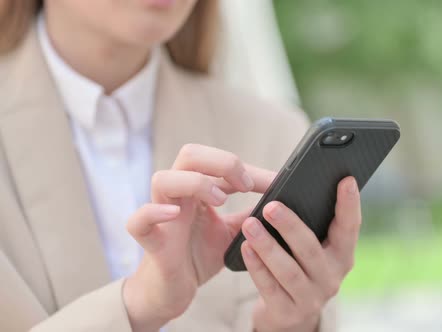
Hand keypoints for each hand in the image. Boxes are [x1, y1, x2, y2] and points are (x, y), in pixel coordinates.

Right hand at [123, 144, 274, 331]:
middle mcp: (178, 196)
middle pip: (189, 154)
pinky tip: (174, 214)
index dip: (247, 168)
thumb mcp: (233, 232)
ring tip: (220, 201)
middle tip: (245, 185)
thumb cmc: (198, 256)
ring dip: (195, 183)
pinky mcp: (150, 241)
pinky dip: (154, 212)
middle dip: (221, 162)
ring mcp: (161, 216)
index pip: (219, 162)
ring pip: (163, 178)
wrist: (174, 291)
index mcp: (198, 191)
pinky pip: (138, 220)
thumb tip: (281, 202)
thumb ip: (251, 215)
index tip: (274, 183)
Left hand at [241, 177, 360, 331]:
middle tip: (271, 206)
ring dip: (268, 246)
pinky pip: (270, 287)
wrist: (288, 314)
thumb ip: (312, 224)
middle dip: (291, 226)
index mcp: (342, 255)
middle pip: (311, 249)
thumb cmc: (298, 266)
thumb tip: (295, 186)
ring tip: (249, 225)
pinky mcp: (288, 313)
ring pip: (289, 270)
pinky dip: (257, 266)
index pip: (350, 227)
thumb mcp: (311, 248)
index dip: (350, 204)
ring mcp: (311, 298)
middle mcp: (332, 278)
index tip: (346, 179)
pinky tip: (245, 248)